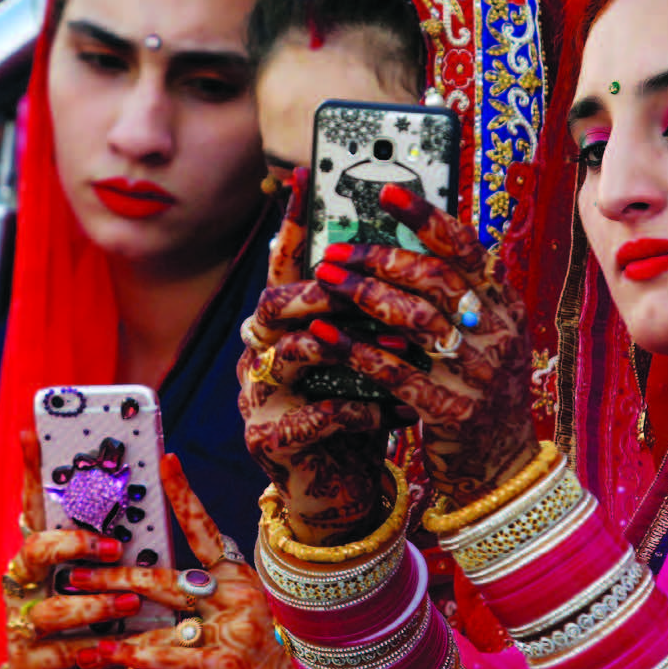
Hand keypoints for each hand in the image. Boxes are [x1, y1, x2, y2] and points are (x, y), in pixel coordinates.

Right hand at [0, 432, 160, 668]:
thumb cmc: (94, 617)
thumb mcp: (103, 577)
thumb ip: (115, 543)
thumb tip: (155, 485)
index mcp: (44, 554)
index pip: (36, 505)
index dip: (31, 471)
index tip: (29, 433)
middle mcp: (27, 582)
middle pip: (36, 549)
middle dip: (73, 544)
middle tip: (114, 547)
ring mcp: (24, 622)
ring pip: (51, 607)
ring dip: (93, 604)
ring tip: (129, 603)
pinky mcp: (29, 663)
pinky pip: (56, 653)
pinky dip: (84, 651)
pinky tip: (108, 650)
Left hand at [74, 455, 309, 668]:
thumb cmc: (247, 657)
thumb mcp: (229, 615)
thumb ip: (193, 596)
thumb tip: (136, 582)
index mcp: (236, 576)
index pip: (205, 530)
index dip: (185, 496)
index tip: (166, 460)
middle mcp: (238, 595)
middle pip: (166, 579)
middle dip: (115, 576)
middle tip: (75, 573)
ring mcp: (235, 628)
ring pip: (162, 621)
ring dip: (115, 624)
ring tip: (79, 628)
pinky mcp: (228, 663)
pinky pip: (170, 654)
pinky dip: (132, 656)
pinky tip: (103, 658)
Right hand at [239, 169, 390, 545]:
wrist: (335, 494)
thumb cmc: (356, 414)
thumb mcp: (363, 359)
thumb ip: (368, 315)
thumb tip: (408, 252)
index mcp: (284, 329)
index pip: (282, 266)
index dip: (289, 221)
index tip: (303, 174)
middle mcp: (260, 356)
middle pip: (271, 306)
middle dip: (316, 292)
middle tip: (354, 286)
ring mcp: (259, 398)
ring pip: (289, 355)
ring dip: (347, 349)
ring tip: (393, 350)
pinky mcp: (271, 441)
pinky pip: (314, 416)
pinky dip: (356, 410)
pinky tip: (389, 413)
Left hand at [310, 185, 538, 505]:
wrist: (501, 466)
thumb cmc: (481, 390)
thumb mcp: (488, 336)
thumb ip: (460, 295)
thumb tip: (411, 241)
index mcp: (506, 308)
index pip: (468, 250)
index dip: (427, 218)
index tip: (388, 193)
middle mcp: (498, 335)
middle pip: (436, 280)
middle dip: (380, 258)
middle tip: (337, 250)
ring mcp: (477, 376)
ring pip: (414, 321)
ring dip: (363, 296)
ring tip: (324, 280)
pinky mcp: (449, 411)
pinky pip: (394, 372)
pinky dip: (355, 350)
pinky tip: (322, 334)